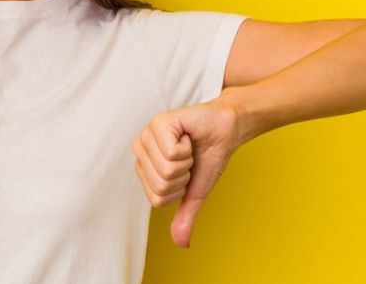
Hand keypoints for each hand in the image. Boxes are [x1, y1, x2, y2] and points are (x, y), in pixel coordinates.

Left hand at [131, 98, 240, 247]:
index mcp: (144, 168)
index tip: (186, 173)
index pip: (157, 199)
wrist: (225, 131)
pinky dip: (187, 148)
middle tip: (188, 158)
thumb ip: (185, 215)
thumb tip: (181, 244)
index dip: (179, 191)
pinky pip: (172, 153)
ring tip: (188, 146)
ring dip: (186, 161)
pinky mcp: (159, 122)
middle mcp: (140, 151)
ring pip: (167, 169)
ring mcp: (147, 135)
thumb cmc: (207, 158)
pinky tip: (187, 136)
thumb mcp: (195, 193)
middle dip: (183, 175)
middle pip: (162, 184)